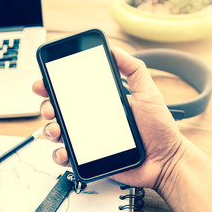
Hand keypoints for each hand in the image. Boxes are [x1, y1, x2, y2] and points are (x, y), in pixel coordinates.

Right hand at [32, 47, 184, 188]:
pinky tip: (65, 151)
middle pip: (59, 111)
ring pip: (58, 133)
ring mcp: (88, 140)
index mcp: (100, 103)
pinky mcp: (88, 159)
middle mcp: (90, 120)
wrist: (165, 160)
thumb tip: (115, 50)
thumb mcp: (148, 93)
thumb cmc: (159, 129)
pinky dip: (59, 154)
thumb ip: (134, 70)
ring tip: (57, 129)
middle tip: (51, 107)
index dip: (54, 86)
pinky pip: (66, 157)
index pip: (72, 92)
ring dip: (49, 129)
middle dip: (47, 106)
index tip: (45, 82)